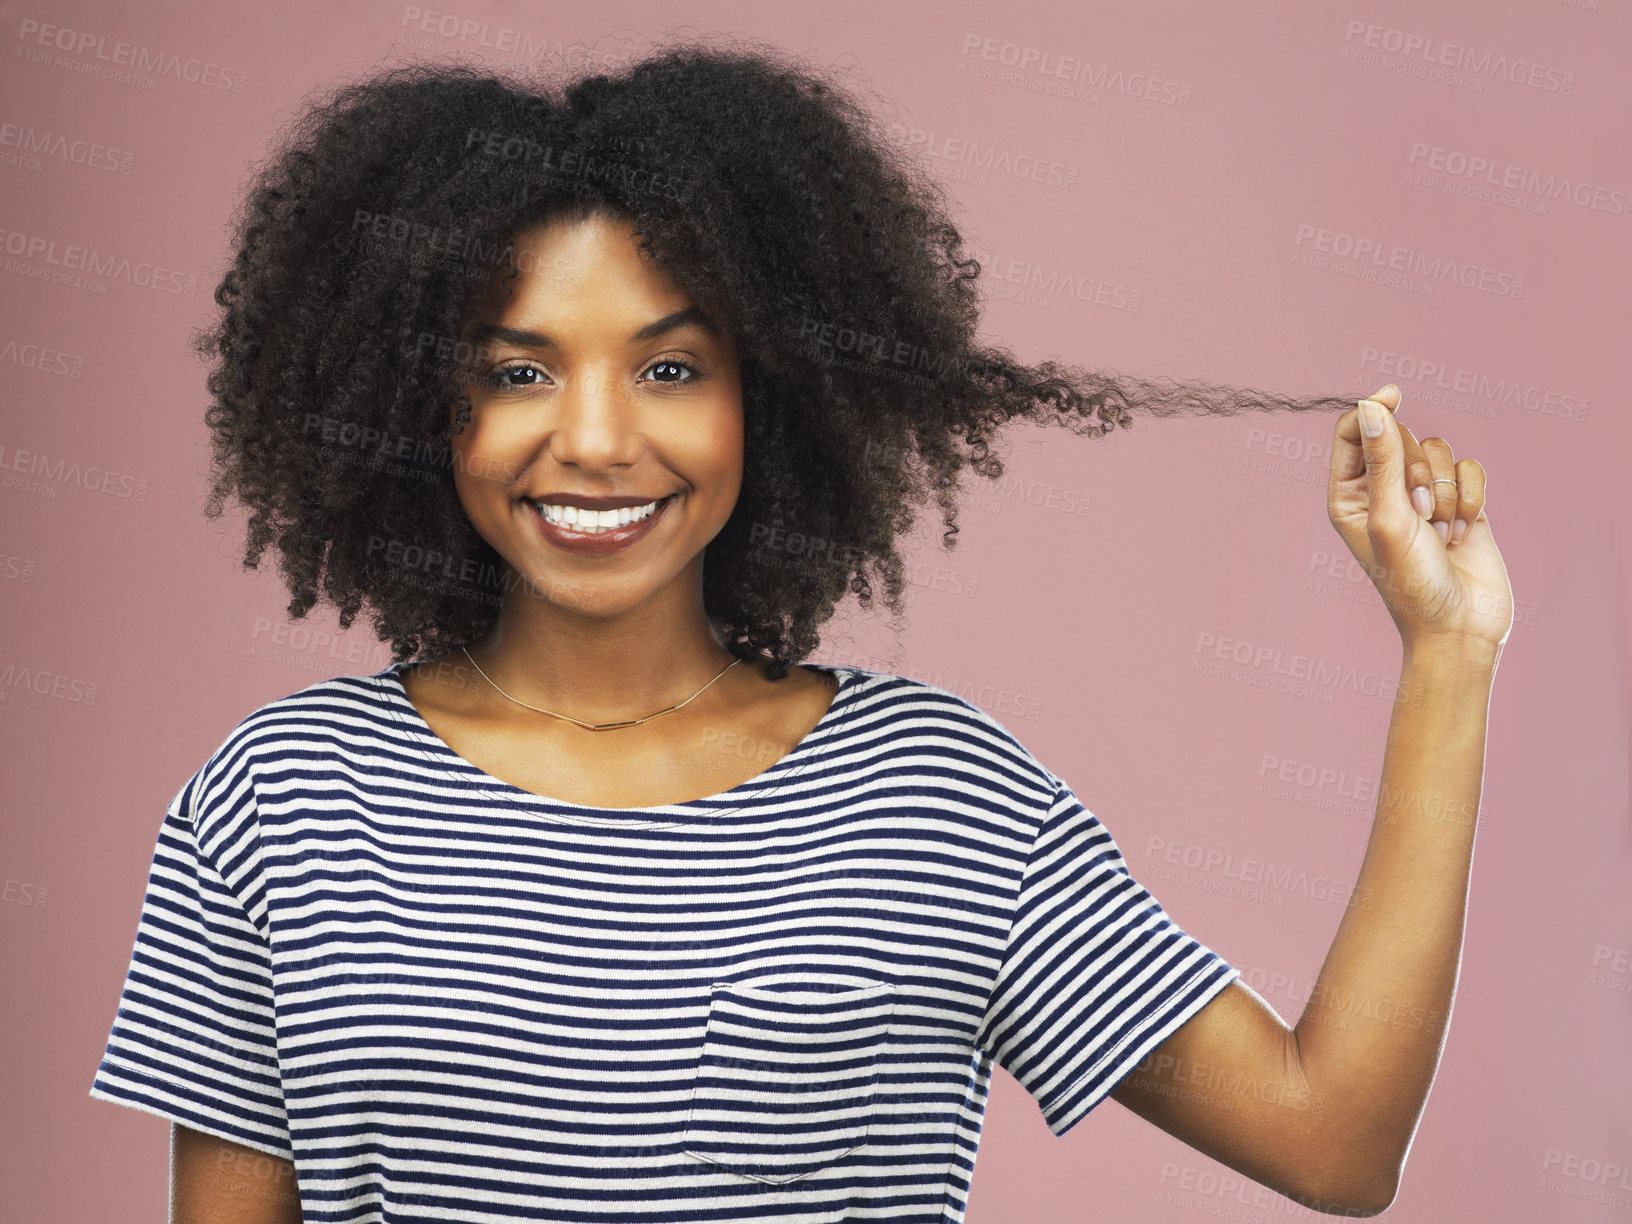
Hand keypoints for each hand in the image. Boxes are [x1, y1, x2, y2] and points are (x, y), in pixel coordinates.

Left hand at [1326, 384, 1512, 655]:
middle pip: (1402, 437)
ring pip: (1440, 451)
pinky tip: (1462, 533)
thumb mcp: (1390, 517)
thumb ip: (1383, 460)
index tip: (1393, 396)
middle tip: (1419, 514)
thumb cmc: (1411, 581)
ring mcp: (1423, 497)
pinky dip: (1470, 498)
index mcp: (1348, 495)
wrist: (1458, 627)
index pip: (1355, 432)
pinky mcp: (1460, 503)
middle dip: (1418, 471)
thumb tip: (1371, 406)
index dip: (1372, 410)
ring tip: (1439, 532)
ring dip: (1445, 492)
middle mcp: (1382, 492)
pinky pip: (1469, 470)